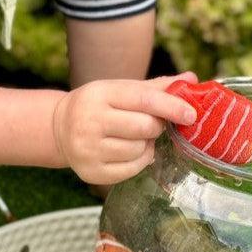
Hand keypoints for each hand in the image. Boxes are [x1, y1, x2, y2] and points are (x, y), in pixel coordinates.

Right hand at [52, 72, 197, 184]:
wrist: (59, 128)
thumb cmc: (99, 106)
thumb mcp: (120, 90)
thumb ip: (156, 87)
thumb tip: (191, 79)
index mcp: (100, 94)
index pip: (144, 99)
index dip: (171, 107)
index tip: (191, 115)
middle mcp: (89, 122)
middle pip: (144, 127)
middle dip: (156, 126)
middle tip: (152, 124)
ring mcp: (88, 149)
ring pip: (139, 150)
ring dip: (147, 145)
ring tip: (134, 137)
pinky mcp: (91, 172)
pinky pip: (132, 169)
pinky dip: (140, 161)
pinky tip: (130, 151)